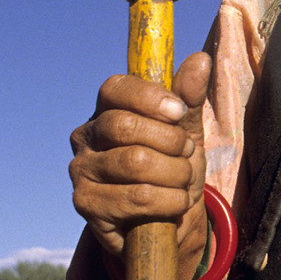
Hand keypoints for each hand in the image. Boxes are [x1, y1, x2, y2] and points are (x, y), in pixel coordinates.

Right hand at [69, 52, 211, 279]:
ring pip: (135, 163)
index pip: (115, 88)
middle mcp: (85, 137)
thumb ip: (189, 98)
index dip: (150, 97)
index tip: (179, 111)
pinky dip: (169, 201)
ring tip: (183, 180)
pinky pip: (137, 198)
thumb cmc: (173, 167)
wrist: (169, 221)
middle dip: (170, 141)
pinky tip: (174, 203)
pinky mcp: (85, 204)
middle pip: (125, 126)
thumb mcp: (186, 131)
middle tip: (186, 152)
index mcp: (107, 110)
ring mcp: (81, 171)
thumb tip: (200, 58)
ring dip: (174, 174)